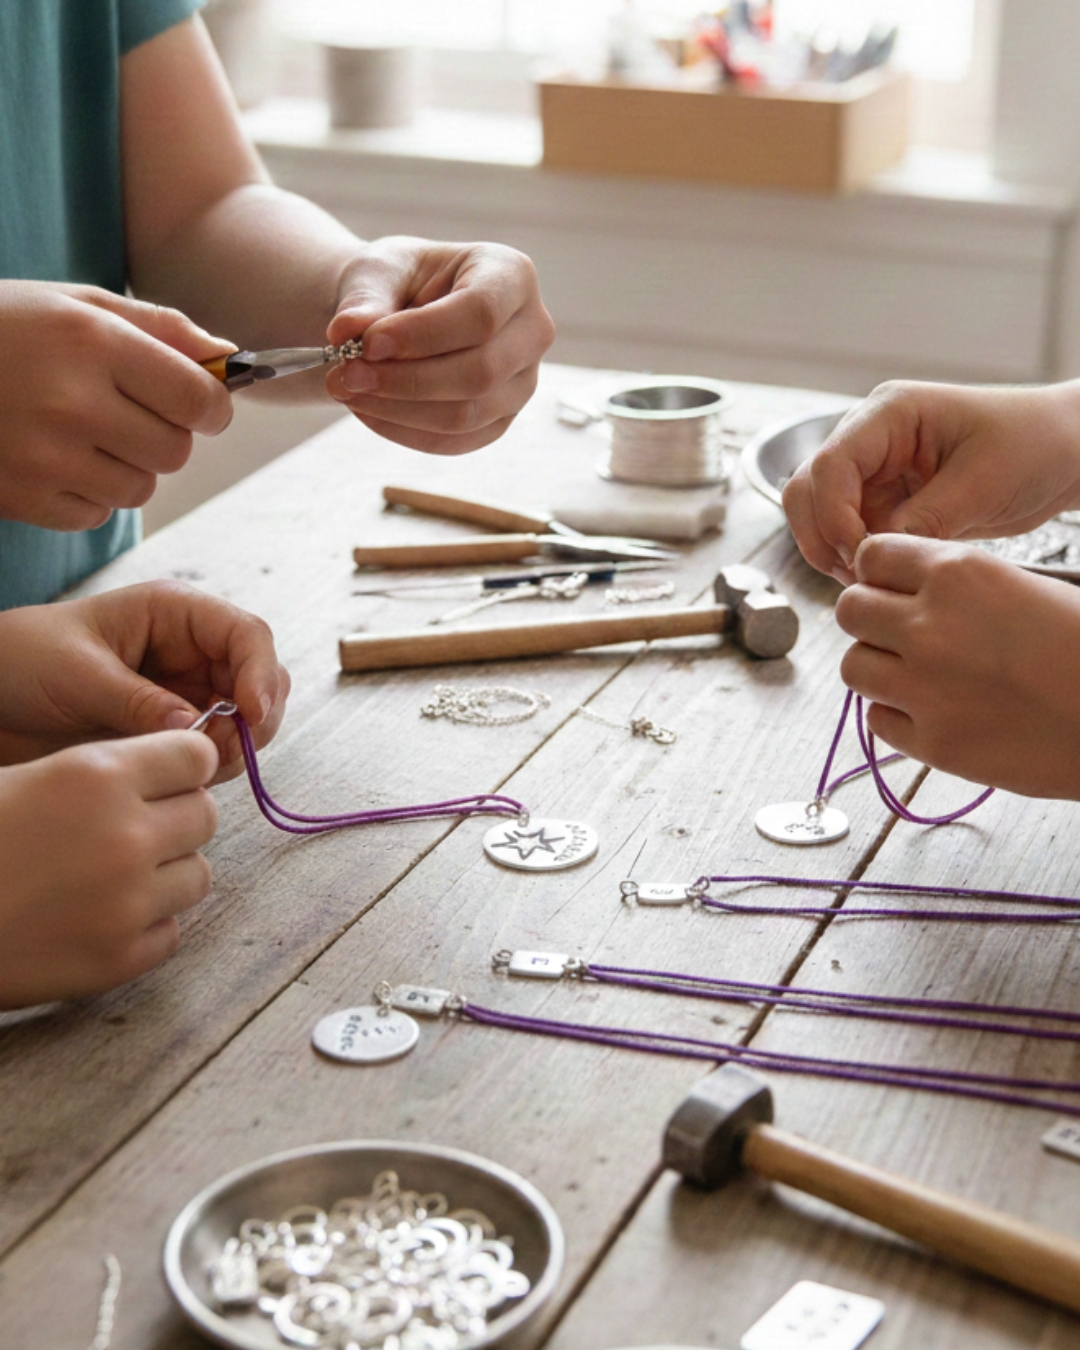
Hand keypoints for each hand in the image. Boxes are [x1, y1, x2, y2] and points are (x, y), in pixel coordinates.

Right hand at [0, 280, 234, 529]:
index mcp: (92, 342)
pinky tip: (53, 458)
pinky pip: (95, 513)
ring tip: (83, 432)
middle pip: (175, 450)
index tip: (199, 403)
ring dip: (128, 466)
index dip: (211, 405)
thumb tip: (231, 358)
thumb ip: (160, 328)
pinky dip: (86, 493)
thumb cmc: (2, 328)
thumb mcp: (75, 304)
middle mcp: (72, 402)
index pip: (199, 398)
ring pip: (140, 488)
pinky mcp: (22, 497)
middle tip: (129, 412)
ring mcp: (44, 457)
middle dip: (166, 435)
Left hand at [0, 582, 289, 781]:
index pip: (247, 634)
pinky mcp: (174, 731)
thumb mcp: (77, 674)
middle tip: (222, 752)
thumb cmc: (22, 660)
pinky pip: (216, 750)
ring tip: (192, 766)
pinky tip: (181, 775)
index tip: (251, 714)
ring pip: (246, 721)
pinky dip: (212, 767)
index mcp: (174, 615)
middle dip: (254, 719)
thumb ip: (138, 701)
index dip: (260, 673)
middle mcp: (191, 652)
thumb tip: (194, 730)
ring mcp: (186, 692)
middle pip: (260, 681)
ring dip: (235, 748)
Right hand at [0, 732, 218, 1006]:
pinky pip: (172, 931)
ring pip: (198, 875)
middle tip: (137, 827)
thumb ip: (98, 769)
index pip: (195, 755)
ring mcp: (127, 903)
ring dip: (168, 872)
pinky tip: (101, 916)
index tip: (167, 775)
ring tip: (115, 875)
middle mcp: (124, 836)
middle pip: (205, 816)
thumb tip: (162, 762)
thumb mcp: (19, 776)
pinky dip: (148, 924)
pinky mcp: (118, 960)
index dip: (182, 765)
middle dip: (177, 817)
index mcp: (96, 777)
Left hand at [324, 237, 555, 453]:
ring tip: (348, 389)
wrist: (401, 312)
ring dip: (398, 410)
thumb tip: (346, 331)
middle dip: (405, 380)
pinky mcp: (499, 421)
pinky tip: (367, 409)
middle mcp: (531, 331)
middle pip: (480, 372)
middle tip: (347, 374)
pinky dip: (403, 431)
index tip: (366, 343)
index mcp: (511, 276)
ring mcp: (521, 383)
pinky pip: (454, 441)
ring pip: (466, 415)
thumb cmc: (399, 282)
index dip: (422, 335)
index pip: (480, 313)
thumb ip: (365, 298)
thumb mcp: (378, 271)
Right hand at [783, 380, 1079, 583]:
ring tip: (871, 580)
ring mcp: (874, 472)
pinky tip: (882, 576)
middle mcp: (871, 439)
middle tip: (856, 576)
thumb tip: (876, 556)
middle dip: (820, 536)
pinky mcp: (885, 502)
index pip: (830, 464)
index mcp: (890, 414)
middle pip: (806, 489)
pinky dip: (855, 559)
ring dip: (833, 552)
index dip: (833, 515)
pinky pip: (849, 534)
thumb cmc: (1036, 444)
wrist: (1066, 454)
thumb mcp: (983, 482)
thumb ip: (926, 518)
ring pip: (819, 517)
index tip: (860, 554)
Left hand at [835, 534, 1079, 798]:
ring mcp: (925, 687)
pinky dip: (898, 716)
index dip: (880, 574)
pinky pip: (878, 719)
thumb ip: (960, 585)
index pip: (871, 556)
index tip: (895, 589)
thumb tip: (904, 590)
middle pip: (849, 610)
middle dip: (870, 620)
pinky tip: (939, 712)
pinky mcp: (933, 742)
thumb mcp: (1028, 586)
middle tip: (901, 635)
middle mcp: (930, 625)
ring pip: (854, 665)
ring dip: (878, 669)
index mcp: (959, 573)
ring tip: (920, 676)